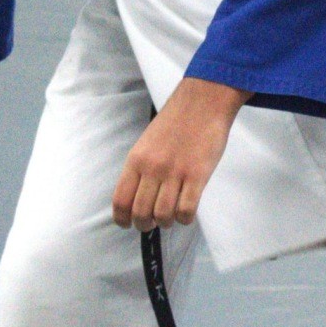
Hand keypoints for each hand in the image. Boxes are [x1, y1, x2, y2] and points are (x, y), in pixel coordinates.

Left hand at [112, 78, 249, 231]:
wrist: (204, 101)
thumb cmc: (177, 120)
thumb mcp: (147, 142)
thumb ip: (140, 167)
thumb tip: (136, 196)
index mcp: (137, 159)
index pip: (121, 200)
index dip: (123, 219)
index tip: (127, 224)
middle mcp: (153, 168)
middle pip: (141, 213)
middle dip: (145, 225)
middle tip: (152, 223)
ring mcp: (175, 172)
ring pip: (163, 215)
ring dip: (166, 222)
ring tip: (171, 217)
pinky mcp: (197, 175)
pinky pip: (186, 210)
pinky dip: (184, 218)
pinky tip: (186, 212)